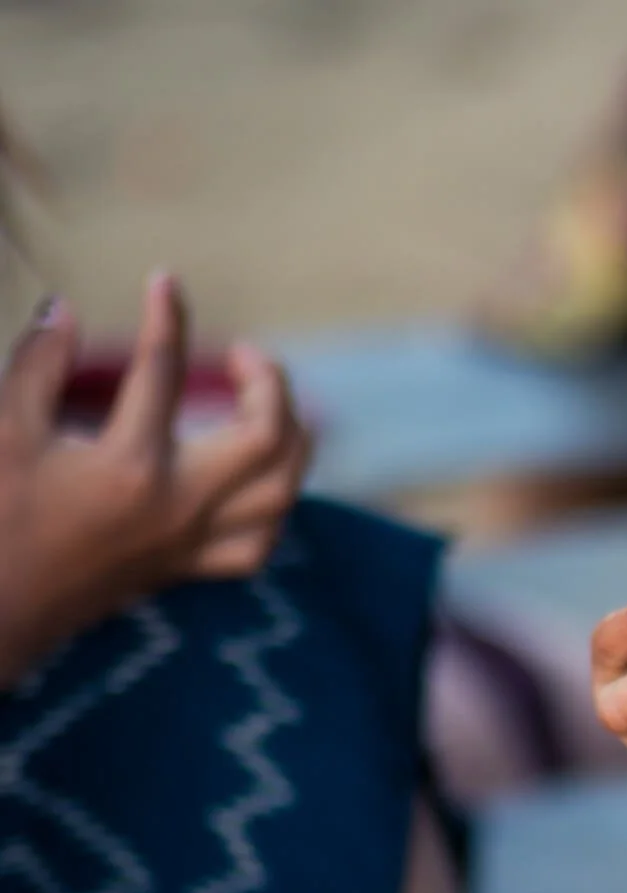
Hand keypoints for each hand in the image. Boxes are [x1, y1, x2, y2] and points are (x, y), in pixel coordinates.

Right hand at [0, 274, 308, 685]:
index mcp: (130, 467)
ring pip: (281, 491)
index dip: (167, 317)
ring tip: (271, 405)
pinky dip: (273, 504)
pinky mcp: (185, 568)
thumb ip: (36, 367)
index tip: (165, 283)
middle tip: (243, 355)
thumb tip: (63, 307)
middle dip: (268, 383)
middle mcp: (179, 507)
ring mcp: (189, 542)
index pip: (164, 371)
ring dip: (291, 441)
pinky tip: (260, 478)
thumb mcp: (1, 434)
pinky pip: (257, 541)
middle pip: (268, 437)